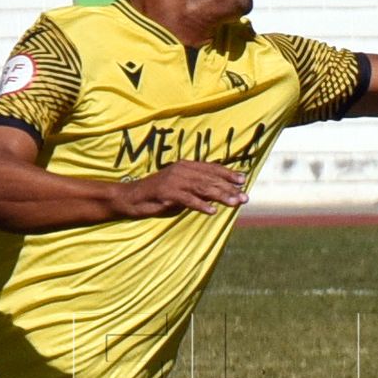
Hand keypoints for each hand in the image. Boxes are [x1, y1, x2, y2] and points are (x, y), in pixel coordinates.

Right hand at [117, 160, 248, 217]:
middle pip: (210, 179)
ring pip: (203, 188)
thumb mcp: (180, 190)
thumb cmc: (158, 195)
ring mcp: (174, 181)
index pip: (211, 168)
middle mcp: (182, 170)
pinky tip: (213, 211)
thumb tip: (218, 193)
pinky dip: (201, 205)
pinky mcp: (167, 193)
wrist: (132, 198)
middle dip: (229, 188)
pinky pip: (188, 199)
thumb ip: (197, 189)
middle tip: (245, 197)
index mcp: (185, 166)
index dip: (228, 173)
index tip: (243, 180)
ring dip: (220, 196)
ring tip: (234, 204)